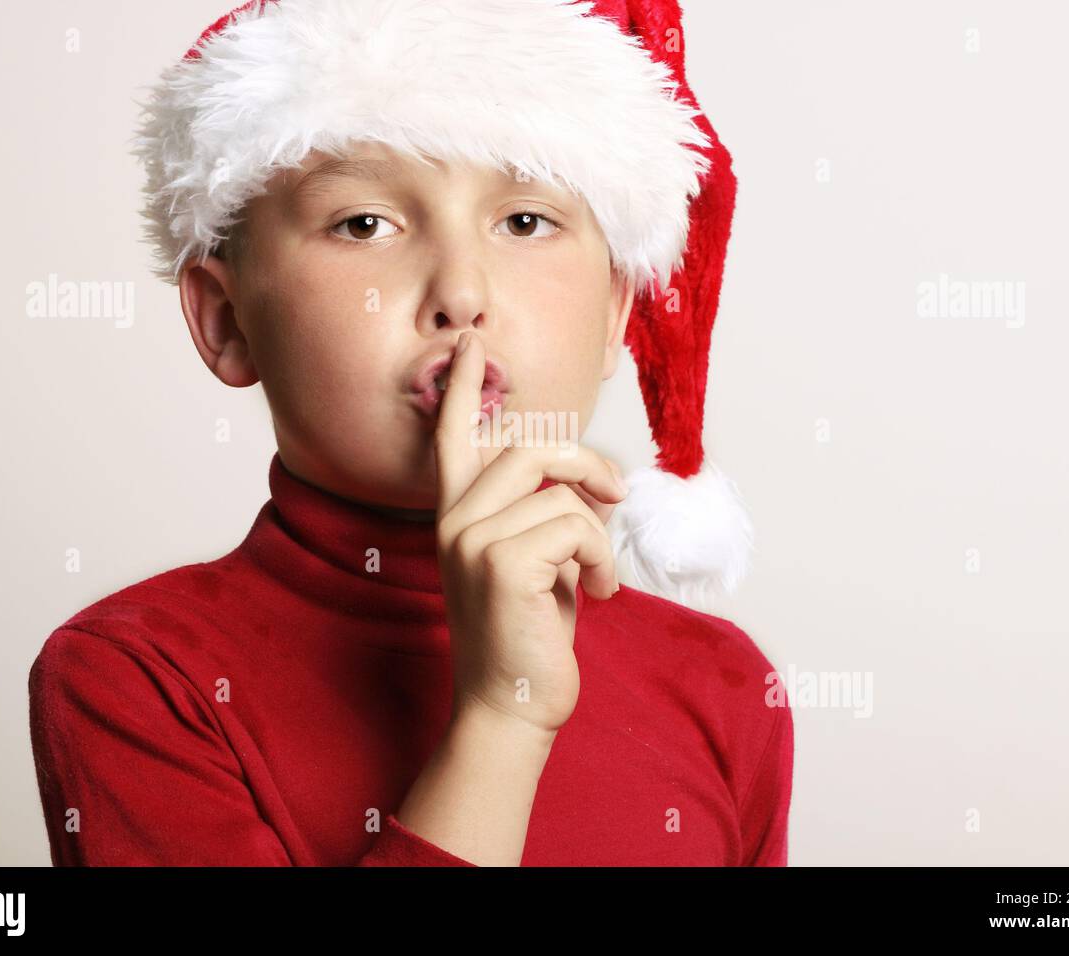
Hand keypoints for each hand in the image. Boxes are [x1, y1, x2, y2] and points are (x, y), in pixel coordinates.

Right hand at [434, 330, 626, 735]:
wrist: (510, 706)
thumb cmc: (526, 636)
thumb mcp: (533, 564)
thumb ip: (542, 515)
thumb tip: (588, 484)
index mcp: (457, 517)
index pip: (451, 437)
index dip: (462, 388)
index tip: (471, 344)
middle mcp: (454, 521)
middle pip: (529, 447)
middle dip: (585, 463)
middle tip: (616, 496)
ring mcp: (472, 539)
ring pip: (560, 492)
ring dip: (597, 533)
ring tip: (598, 577)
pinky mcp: (501, 562)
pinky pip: (576, 527)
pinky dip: (601, 559)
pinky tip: (598, 595)